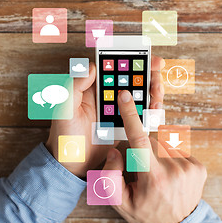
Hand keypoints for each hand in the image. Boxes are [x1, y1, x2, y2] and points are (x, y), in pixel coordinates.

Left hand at [46, 56, 164, 177]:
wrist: (72, 164)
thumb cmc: (64, 136)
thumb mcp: (65, 109)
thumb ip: (75, 86)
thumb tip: (91, 66)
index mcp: (93, 88)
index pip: (115, 68)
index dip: (132, 61)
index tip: (148, 59)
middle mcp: (107, 97)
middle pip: (132, 79)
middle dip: (148, 77)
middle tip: (157, 82)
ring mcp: (117, 111)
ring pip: (140, 96)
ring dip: (152, 94)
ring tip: (156, 100)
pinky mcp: (124, 125)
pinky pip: (140, 114)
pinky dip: (150, 112)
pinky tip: (154, 112)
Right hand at [102, 90, 206, 222]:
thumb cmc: (147, 214)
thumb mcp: (121, 202)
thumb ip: (111, 176)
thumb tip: (116, 150)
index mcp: (154, 178)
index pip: (139, 141)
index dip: (131, 116)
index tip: (126, 97)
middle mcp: (174, 169)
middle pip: (150, 141)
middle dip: (142, 149)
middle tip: (142, 170)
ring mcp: (190, 167)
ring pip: (163, 144)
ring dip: (155, 153)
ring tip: (157, 175)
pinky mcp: (199, 166)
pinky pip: (177, 150)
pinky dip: (169, 157)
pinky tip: (169, 173)